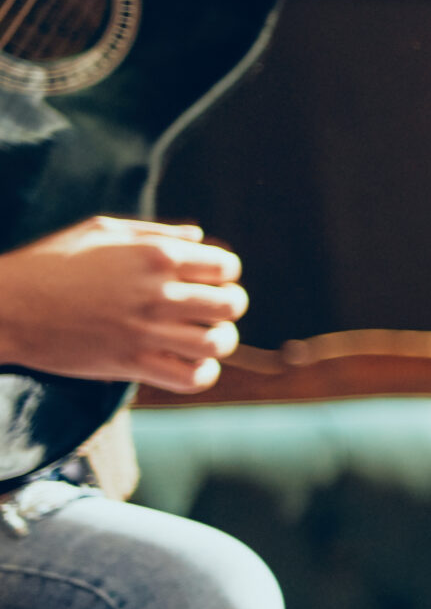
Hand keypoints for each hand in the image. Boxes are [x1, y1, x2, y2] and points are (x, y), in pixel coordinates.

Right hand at [0, 217, 245, 391]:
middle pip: (232, 305)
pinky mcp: (130, 363)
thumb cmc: (49, 262)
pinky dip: (202, 374)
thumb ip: (155, 233)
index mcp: (155, 255)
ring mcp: (145, 331)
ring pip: (219, 343)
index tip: (206, 281)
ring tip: (202, 339)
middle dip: (228, 307)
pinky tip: (190, 365)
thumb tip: (198, 237)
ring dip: (219, 342)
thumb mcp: (100, 230)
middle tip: (208, 311)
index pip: (226, 267)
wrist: (4, 306)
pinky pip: (192, 377)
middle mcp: (158, 293)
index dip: (223, 274)